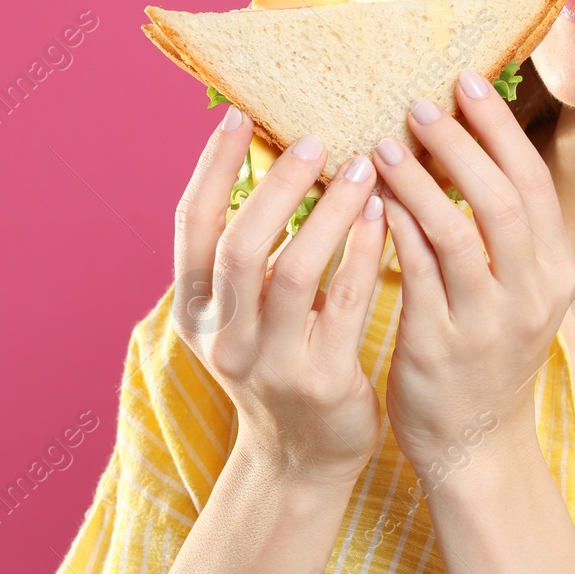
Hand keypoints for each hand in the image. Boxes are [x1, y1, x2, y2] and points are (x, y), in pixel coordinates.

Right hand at [172, 104, 389, 483]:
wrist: (301, 458)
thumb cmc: (279, 361)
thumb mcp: (244, 312)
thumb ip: (248, 250)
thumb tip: (270, 155)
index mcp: (195, 310)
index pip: (191, 226)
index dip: (210, 167)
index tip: (236, 115)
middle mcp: (224, 338)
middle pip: (239, 246)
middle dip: (277, 185)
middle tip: (316, 138)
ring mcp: (270, 364)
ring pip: (295, 272)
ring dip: (330, 213)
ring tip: (363, 168)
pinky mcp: (322, 382)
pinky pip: (346, 304)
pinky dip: (365, 254)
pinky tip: (384, 216)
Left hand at [371, 67, 574, 476]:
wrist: (476, 443)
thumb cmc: (488, 351)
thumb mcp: (517, 290)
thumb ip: (502, 229)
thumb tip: (466, 142)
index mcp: (555, 270)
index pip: (534, 182)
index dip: (500, 129)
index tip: (467, 81)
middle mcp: (531, 293)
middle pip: (502, 200)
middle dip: (462, 144)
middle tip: (421, 103)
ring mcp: (488, 323)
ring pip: (456, 234)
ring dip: (419, 181)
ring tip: (384, 143)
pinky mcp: (441, 347)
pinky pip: (415, 274)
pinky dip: (393, 230)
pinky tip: (368, 199)